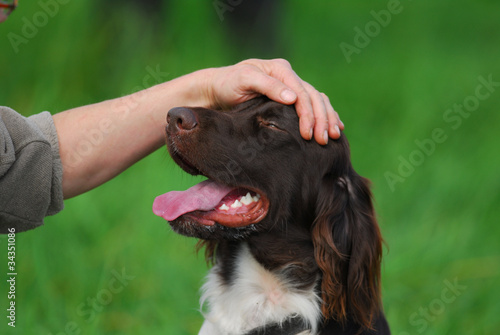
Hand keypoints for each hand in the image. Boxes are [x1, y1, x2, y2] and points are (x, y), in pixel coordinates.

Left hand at [205, 58, 343, 144]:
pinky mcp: (290, 98)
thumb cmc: (228, 84)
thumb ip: (267, 86)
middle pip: (314, 97)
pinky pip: (314, 105)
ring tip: (334, 136)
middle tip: (325, 139)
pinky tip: (335, 126)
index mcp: (280, 69)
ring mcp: (291, 86)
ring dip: (328, 118)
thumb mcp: (244, 80)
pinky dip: (326, 115)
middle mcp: (289, 76)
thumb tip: (293, 97)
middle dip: (322, 118)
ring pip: (318, 101)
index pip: (302, 92)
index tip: (308, 134)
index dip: (308, 113)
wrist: (218, 90)